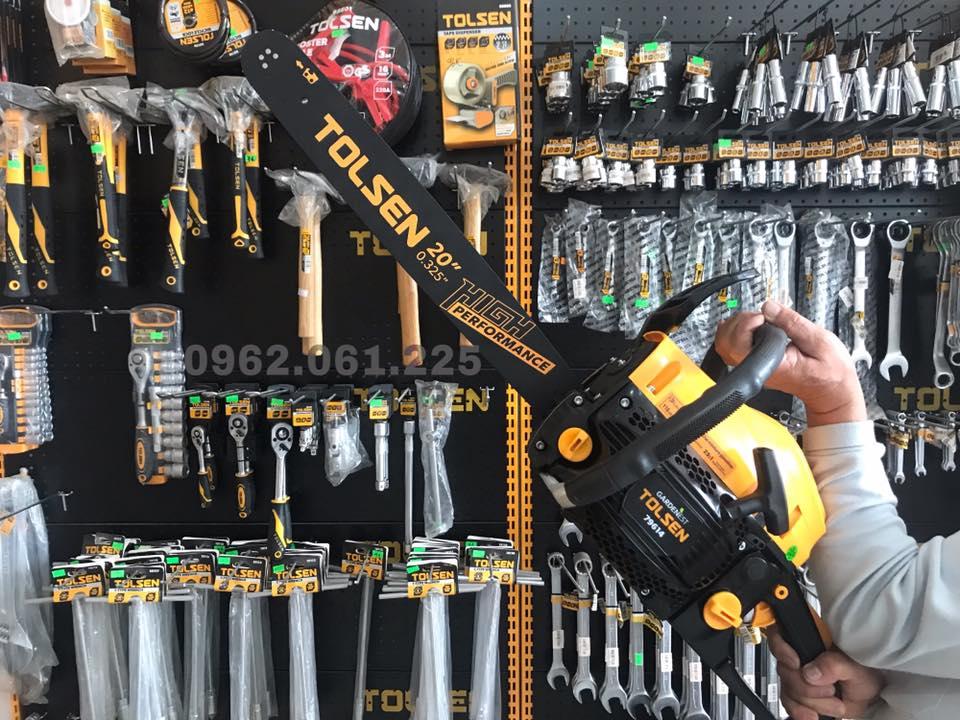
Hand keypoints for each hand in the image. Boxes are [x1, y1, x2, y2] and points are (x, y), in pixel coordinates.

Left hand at [714, 300, 866, 426]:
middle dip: (741, 321)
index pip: (740, 345)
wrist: (832, 393)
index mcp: (773, 365)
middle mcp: (759, 370)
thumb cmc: (830, 373)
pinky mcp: (756, 365)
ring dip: (737, 325)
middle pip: (727, 343)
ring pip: (726, 346)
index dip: (748, 324)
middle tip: (762, 316)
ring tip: (758, 320)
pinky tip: (746, 324)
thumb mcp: (819, 340)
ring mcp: (755, 369)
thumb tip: (769, 307)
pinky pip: (733, 349)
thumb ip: (792, 322)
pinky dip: (736, 332)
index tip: (764, 316)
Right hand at [768, 630, 883, 719]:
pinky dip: (800, 713)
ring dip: (811, 704)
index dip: (781, 649)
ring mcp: (798, 677)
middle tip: (832, 691)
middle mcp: (800, 657)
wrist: (870, 697)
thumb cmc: (865, 674)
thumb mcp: (855, 667)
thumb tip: (810, 672)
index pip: (779, 636)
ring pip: (787, 691)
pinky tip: (813, 716)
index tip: (796, 663)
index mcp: (811, 641)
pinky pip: (789, 705)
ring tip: (835, 704)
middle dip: (807, 688)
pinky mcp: (799, 696)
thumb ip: (833, 665)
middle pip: (784, 671)